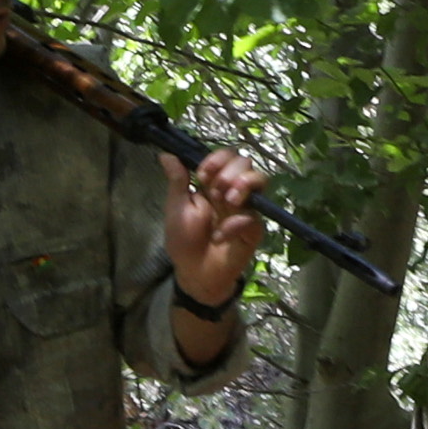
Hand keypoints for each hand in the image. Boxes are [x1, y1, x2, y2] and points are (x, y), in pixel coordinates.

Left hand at [160, 147, 267, 320]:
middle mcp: (232, 191)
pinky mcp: (254, 229)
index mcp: (213, 184)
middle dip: (229, 172)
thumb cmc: (184, 241)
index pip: (225, 157)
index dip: (218, 159)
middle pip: (245, 162)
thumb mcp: (176, 209)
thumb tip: (167, 154)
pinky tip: (219, 237)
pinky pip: (253, 217)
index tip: (203, 174)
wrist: (194, 274)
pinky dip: (235, 224)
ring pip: (260, 180)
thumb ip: (177, 182)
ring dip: (243, 185)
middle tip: (215, 191)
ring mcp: (245, 208)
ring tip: (227, 201)